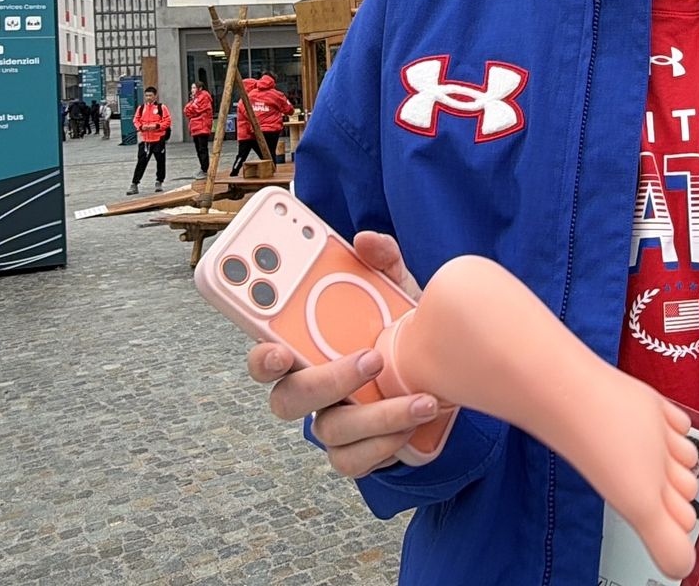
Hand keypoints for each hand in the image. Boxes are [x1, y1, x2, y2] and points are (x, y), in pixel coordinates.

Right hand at [245, 231, 438, 477]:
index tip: (275, 350)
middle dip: (328, 380)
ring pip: (331, 430)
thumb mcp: (395, 292)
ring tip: (423, 398)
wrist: (438, 378)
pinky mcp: (356, 452)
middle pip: (289, 398)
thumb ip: (382, 262)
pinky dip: (386, 443)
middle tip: (371, 358)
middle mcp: (309, 389)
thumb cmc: (398, 333)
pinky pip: (355, 459)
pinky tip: (417, 420)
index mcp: (305, 349)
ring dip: (378, 415)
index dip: (260, 356)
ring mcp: (331, 423)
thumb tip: (368, 239)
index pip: (264, 356)